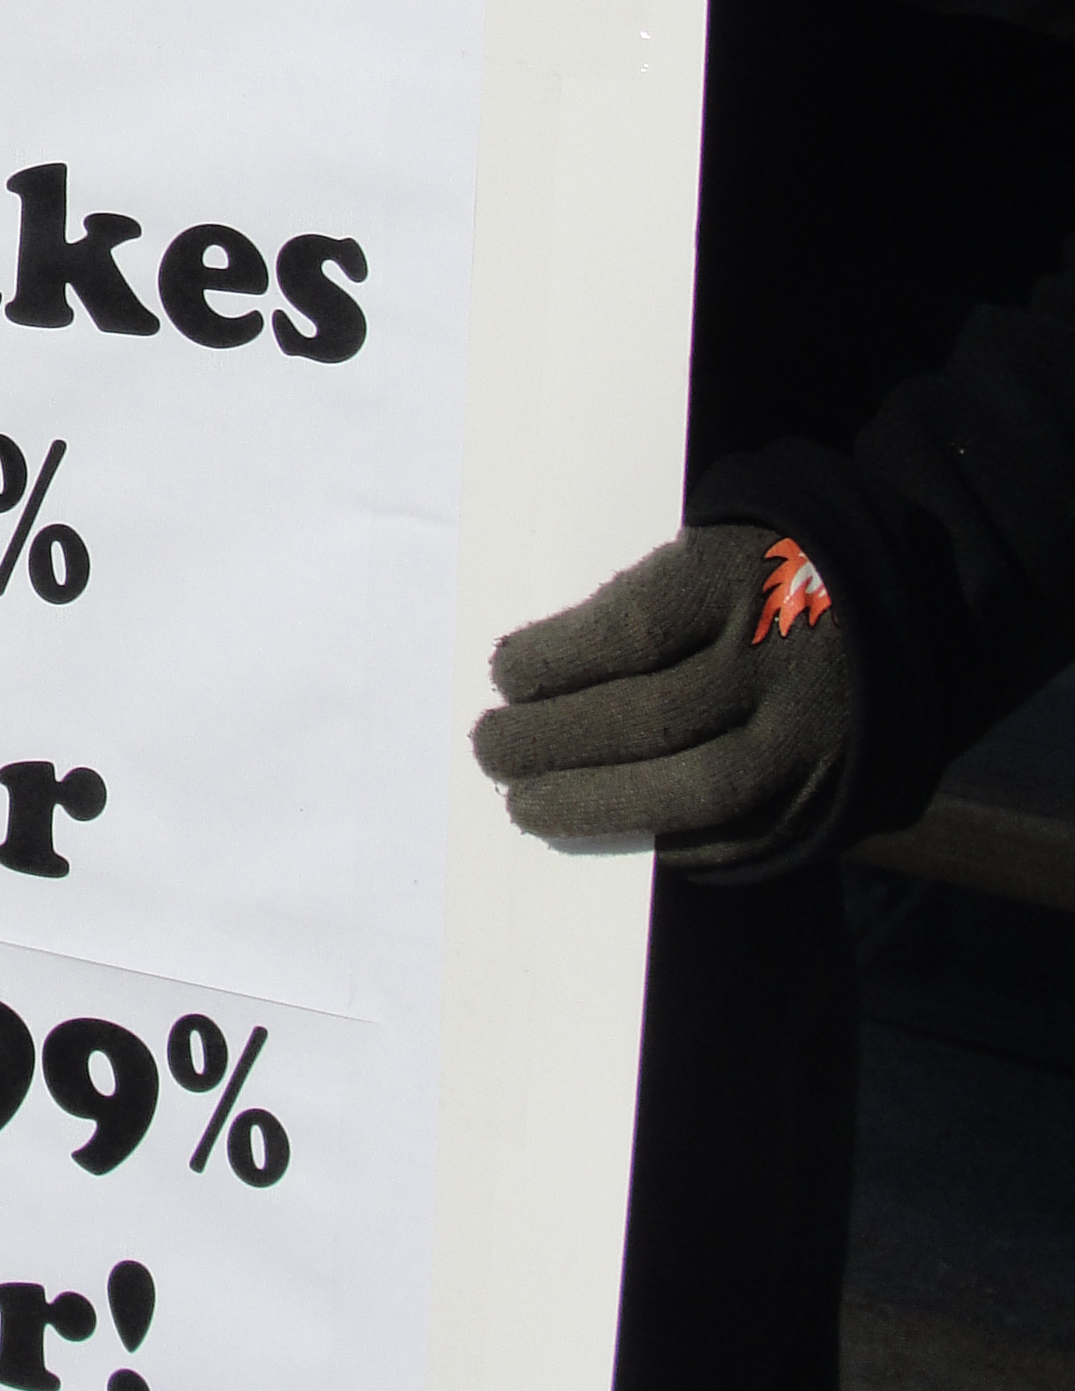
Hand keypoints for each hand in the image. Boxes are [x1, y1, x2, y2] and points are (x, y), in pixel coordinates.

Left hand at [472, 523, 857, 869]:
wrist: (899, 611)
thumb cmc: (756, 580)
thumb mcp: (704, 550)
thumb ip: (635, 604)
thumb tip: (531, 680)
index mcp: (743, 579)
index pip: (634, 629)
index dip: (556, 660)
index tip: (503, 673)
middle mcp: (782, 660)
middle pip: (653, 717)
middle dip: (555, 744)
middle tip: (491, 749)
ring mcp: (812, 737)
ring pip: (695, 789)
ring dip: (594, 805)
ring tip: (526, 805)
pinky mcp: (830, 798)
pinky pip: (738, 838)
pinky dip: (660, 840)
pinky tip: (606, 830)